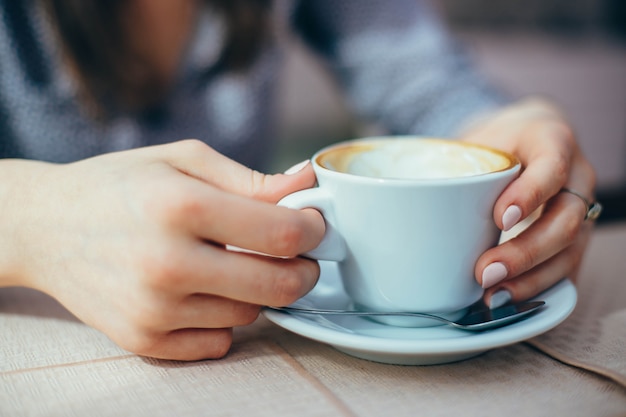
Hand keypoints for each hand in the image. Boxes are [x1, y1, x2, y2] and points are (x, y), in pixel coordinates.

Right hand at [0, 140, 324, 359]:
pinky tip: (204, 291)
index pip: (281, 233)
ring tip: (230, 263)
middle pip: (277, 285)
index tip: (314, 224)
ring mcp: (153, 309)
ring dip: (256, 291)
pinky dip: (224, 320)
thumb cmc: (120, 185)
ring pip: (251, 314)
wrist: (47, 227)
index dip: (313, 229)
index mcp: (180, 207)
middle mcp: (167, 263)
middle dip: (303, 270)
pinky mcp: (143, 340)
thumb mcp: (183, 161)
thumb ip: (252, 178)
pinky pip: (219, 343)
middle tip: (298, 256)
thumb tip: (308, 181)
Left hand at [460, 98, 596, 306]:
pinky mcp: (573, 241)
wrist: (527, 140)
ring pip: (568, 253)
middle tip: (485, 272)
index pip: (552, 167)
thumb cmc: (498, 142)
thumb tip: (399, 200)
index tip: (500, 218)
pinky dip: (536, 290)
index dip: (530, 194)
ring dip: (530, 281)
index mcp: (553, 142)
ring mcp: (579, 213)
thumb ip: (452, 161)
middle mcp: (576, 179)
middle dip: (525, 253)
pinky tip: (507, 301)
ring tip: (493, 297)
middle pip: (564, 222)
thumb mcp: (478, 137)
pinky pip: (565, 271)